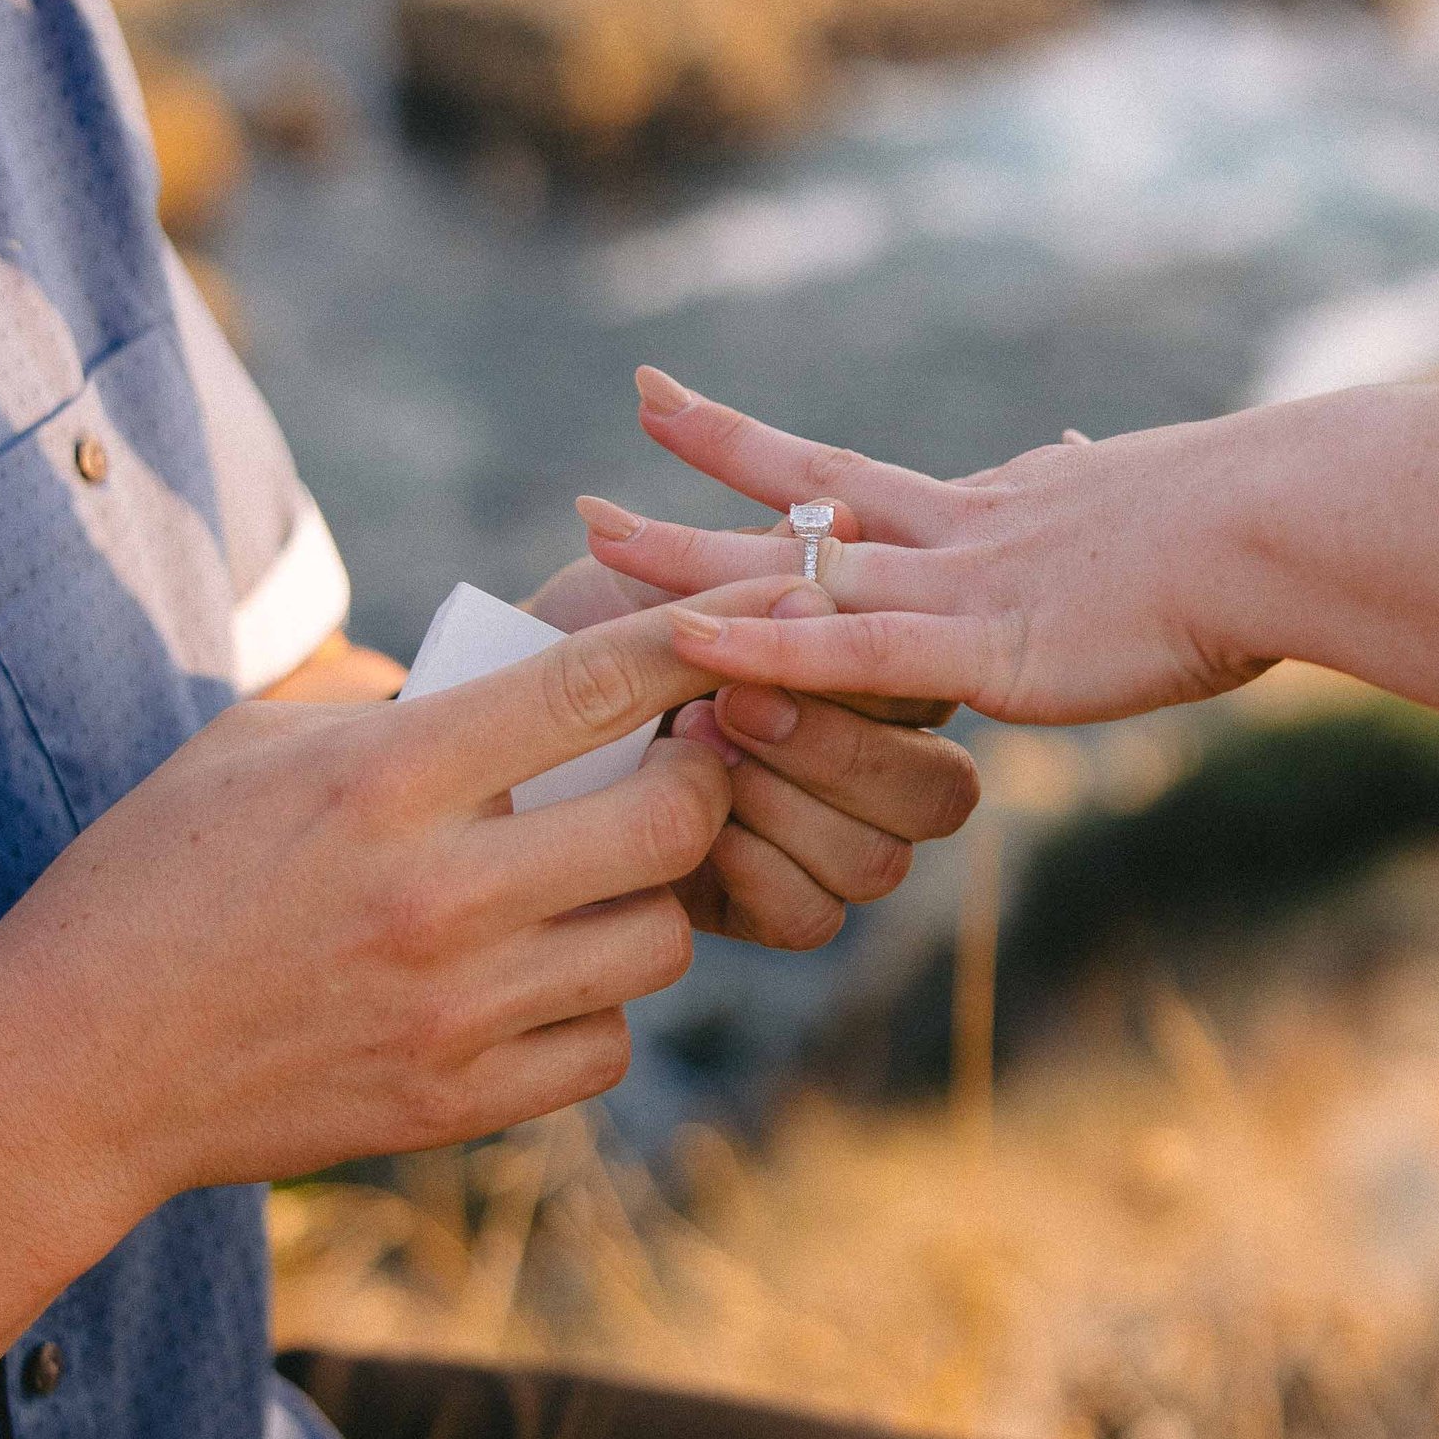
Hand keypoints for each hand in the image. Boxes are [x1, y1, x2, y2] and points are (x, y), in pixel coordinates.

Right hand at [0, 597, 765, 1240]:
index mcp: (389, 776)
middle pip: (673, 820)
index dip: (702, 642)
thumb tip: (519, 656)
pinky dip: (595, 1009)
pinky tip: (537, 979)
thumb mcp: (257, 741)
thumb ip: (395, 700)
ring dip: (649, 904)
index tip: (761, 618)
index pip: (596, 684)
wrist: (70, 1066)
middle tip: (671, 773)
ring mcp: (456, 1009)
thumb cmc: (153, 876)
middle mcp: (439, 892)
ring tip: (585, 885)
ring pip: (659, 942)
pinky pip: (605, 1047)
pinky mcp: (456, 1104)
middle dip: (699, 785)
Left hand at [523, 547, 978, 947]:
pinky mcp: (777, 911)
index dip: (864, 674)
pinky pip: (811, 917)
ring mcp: (833, 849)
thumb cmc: (603, 635)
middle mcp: (876, 773)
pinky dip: (759, 873)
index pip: (926, 693)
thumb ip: (759, 562)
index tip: (774, 633)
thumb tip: (842, 521)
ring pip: (878, 862)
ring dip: (787, 808)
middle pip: (934, 793)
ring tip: (692, 755)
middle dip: (834, 748)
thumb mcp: (670, 585)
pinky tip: (697, 831)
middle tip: (726, 705)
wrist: (504, 721)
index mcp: (879, 685)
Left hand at [574, 368, 1274, 726]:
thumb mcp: (1143, 496)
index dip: (758, 451)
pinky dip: (768, 648)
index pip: (847, 474)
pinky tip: (688, 645)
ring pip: (799, 573)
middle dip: (699, 480)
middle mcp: (961, 538)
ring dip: (691, 562)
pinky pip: (855, 649)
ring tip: (589, 538)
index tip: (677, 408)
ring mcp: (966, 590)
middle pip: (800, 503)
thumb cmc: (1252, 527)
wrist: (1290, 528)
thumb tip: (1065, 445)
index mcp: (995, 512)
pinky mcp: (992, 648)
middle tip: (606, 453)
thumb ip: (1086, 485)